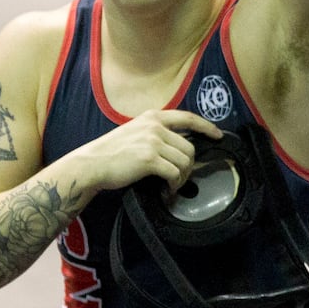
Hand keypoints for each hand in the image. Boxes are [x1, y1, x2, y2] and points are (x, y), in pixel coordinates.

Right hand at [66, 109, 222, 194]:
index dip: (206, 126)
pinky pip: (174, 174)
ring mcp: (153, 141)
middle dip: (189, 166)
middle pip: (190, 147)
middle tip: (179, 178)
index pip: (188, 117)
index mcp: (153, 117)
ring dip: (181, 178)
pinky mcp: (149, 159)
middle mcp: (155, 126)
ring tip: (171, 186)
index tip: (217, 135)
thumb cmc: (111, 153)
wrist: (91, 164)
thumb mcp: (135, 131)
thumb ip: (155, 133)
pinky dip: (173, 185)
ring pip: (184, 162)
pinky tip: (166, 191)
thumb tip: (178, 146)